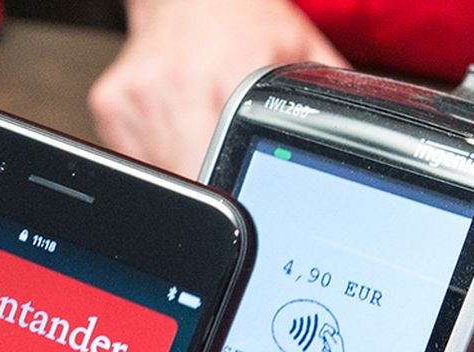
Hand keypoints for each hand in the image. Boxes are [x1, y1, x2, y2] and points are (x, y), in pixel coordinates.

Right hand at [89, 0, 348, 176]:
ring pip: (161, 178)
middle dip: (211, 189)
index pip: (230, 166)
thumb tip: (362, 152)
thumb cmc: (246, 22)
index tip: (246, 208)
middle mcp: (185, 83)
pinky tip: (174, 128)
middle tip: (227, 179)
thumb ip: (326, 106)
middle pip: (192, 180)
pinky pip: (135, 161)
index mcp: (237, 73)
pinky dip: (156, 158)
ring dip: (183, 173)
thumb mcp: (300, 54)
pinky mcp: (112, 104)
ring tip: (201, 139)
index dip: (238, 200)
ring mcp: (142, 95)